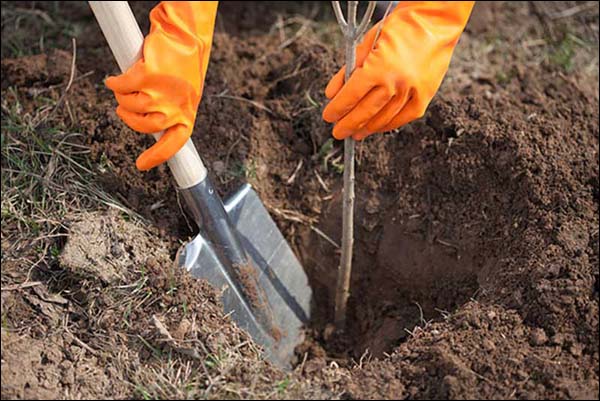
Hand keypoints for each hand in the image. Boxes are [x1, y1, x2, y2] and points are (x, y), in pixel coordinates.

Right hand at [106, 1, 217, 170]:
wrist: (185, 36)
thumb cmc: (183, 64)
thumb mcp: (184, 94)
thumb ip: (170, 111)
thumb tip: (149, 126)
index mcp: (187, 115)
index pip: (173, 145)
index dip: (156, 157)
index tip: (141, 166)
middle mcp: (175, 109)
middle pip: (142, 126)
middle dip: (129, 117)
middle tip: (126, 106)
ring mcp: (161, 94)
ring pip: (130, 106)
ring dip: (123, 96)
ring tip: (127, 85)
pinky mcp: (148, 76)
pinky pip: (122, 86)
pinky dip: (116, 82)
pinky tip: (116, 78)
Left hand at [323, 1, 473, 140]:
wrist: (435, 22)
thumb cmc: (399, 28)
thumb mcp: (367, 42)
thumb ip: (348, 70)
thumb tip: (332, 93)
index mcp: (378, 67)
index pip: (351, 96)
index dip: (337, 109)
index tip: (328, 116)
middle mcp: (396, 83)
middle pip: (365, 112)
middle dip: (348, 124)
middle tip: (338, 132)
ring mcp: (412, 92)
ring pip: (384, 118)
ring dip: (367, 128)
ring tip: (356, 133)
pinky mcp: (425, 96)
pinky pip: (403, 117)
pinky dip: (388, 124)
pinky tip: (377, 127)